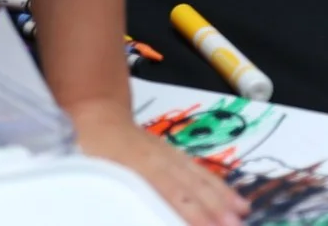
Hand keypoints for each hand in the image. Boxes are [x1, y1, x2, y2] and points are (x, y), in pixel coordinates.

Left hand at [71, 98, 247, 224]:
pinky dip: (217, 184)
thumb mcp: (84, 169)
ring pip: (198, 177)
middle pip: (190, 186)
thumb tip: (102, 208)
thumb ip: (101, 191)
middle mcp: (158, 159)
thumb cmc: (86, 146)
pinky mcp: (172, 155)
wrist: (95, 113)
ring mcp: (167, 155)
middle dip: (214, 208)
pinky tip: (230, 198)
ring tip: (242, 214)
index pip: (167, 191)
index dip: (189, 210)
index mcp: (135, 165)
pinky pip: (198, 170)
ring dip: (221, 197)